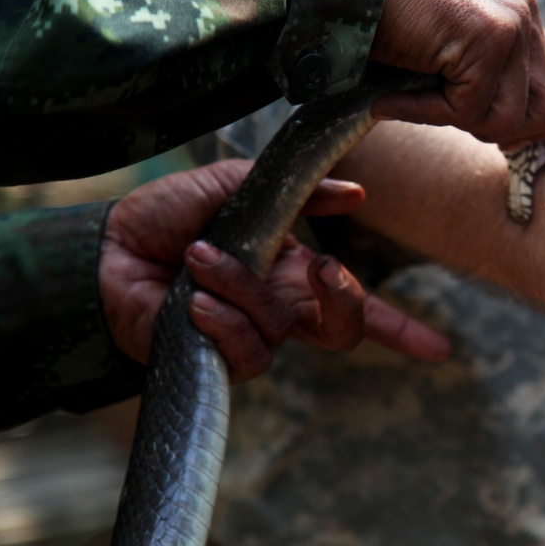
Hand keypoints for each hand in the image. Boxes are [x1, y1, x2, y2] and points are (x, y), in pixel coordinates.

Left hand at [99, 160, 449, 382]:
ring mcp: (251, 336)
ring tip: (200, 260)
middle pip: (344, 329)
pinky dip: (225, 322)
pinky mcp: (219, 358)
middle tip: (317, 265)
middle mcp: (280, 309)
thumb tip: (356, 194)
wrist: (105, 248)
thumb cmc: (166, 217)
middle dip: (344, 297)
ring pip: (285, 329)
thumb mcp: (236, 188)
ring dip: (244, 289)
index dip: (400, 331)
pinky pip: (249, 352)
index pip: (355, 306)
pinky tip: (194, 301)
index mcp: (291, 272)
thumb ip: (299, 192)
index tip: (439, 350)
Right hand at [369, 0, 544, 145]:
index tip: (486, 127)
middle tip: (455, 118)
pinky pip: (468, 110)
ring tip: (414, 99)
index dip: (530, 120)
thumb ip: (484, 75)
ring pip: (508, 120)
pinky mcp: (489, 35)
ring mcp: (512, 23)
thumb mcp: (447, 47)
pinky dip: (425, 114)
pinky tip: (392, 99)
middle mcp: (524, 14)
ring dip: (457, 122)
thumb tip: (511, 135)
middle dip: (504, 133)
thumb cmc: (382, 16)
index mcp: (520, 15)